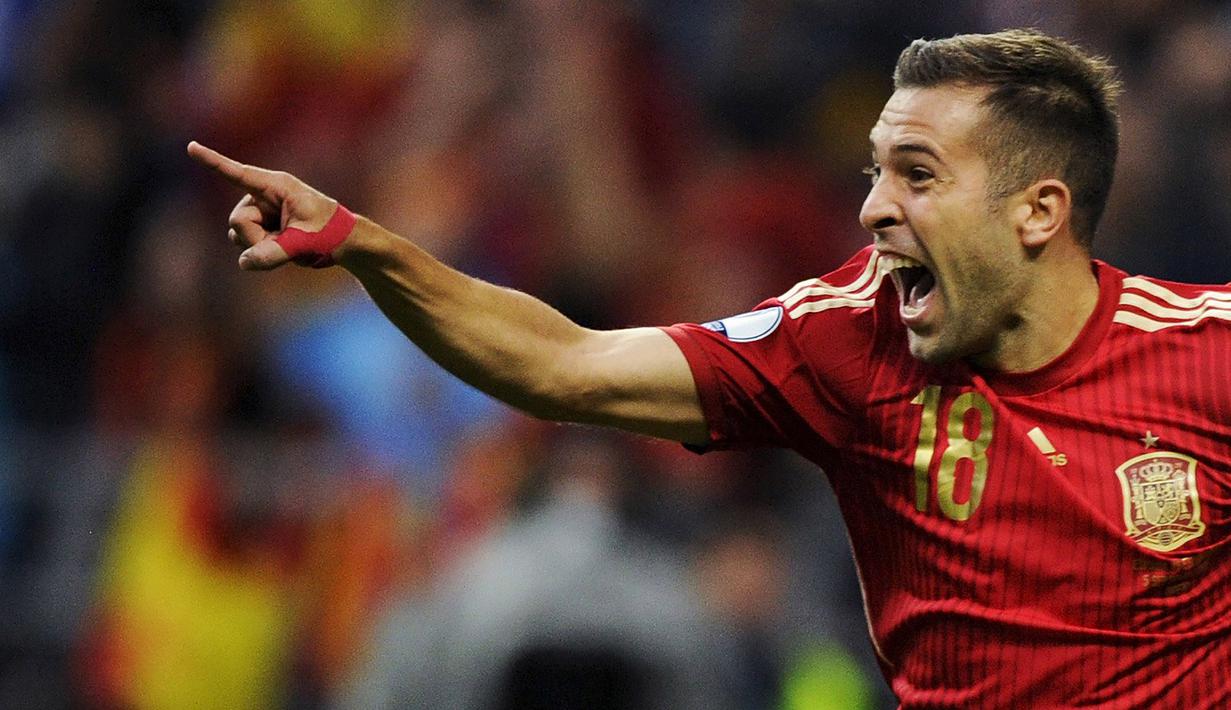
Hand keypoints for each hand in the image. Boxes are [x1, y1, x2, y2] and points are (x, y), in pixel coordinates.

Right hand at [187, 141, 341, 269]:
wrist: (342, 242)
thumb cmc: (328, 233)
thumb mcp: (303, 243)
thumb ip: (274, 253)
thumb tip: (244, 262)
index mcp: (276, 187)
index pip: (239, 174)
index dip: (213, 162)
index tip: (191, 147)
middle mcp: (263, 197)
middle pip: (238, 220)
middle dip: (256, 238)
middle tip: (288, 241)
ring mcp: (260, 213)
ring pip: (238, 234)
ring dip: (259, 245)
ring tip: (288, 243)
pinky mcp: (260, 229)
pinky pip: (245, 245)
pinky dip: (260, 253)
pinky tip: (283, 247)